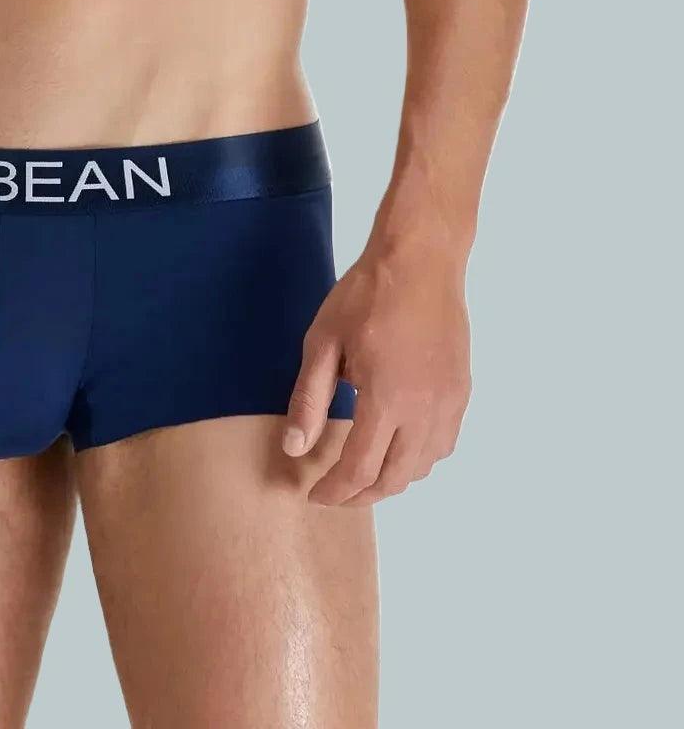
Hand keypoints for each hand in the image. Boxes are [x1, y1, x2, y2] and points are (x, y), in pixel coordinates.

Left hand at [283, 239, 471, 505]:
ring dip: (392, 479)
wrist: (421, 260)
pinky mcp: (461, 391)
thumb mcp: (322, 345)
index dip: (335, 491)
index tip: (314, 495)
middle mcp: (425, 408)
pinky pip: (443, 444)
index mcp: (387, 398)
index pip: (359, 468)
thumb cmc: (366, 295)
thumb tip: (294, 449)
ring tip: (362, 474)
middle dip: (362, 495)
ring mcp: (449, 401)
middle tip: (334, 493)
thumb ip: (309, 401)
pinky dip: (419, 459)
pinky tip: (397, 448)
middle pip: (395, 477)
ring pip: (424, 466)